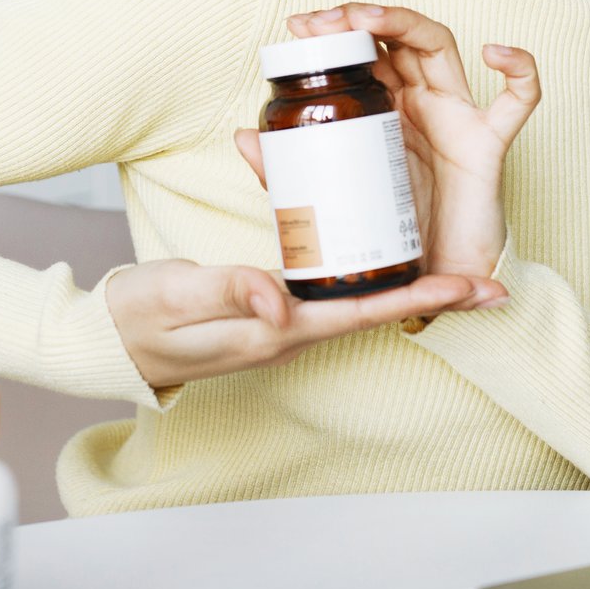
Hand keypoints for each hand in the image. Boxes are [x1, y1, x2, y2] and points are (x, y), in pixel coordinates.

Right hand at [104, 258, 504, 389]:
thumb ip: (230, 292)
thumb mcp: (179, 296)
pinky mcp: (263, 307)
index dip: (423, 297)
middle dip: (432, 294)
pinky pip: (323, 286)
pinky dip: (357, 268)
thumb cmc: (136, 319)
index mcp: (277, 331)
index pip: (366, 313)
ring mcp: (277, 322)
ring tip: (449, 262)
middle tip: (488, 278)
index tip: (474, 287)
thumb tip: (284, 300)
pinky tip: (371, 249)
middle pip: (375, 308)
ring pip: (354, 298)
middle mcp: (287, 330)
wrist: (101, 338)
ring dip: (402, 283)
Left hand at [237, 4, 538, 280]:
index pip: (364, 50)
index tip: (297, 26)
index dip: (335, 29)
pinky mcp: (488, 144)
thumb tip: (240, 137)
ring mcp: (458, 117)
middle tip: (323, 20)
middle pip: (398, 36)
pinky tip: (495, 51)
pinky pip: (520, 99)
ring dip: (406, 21)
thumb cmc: (393, 237)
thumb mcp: (328, 198)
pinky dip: (520, 68)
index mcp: (386, 110)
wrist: (438, 284)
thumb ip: (289, 170)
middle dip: (361, 18)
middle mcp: (422, 103)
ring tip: (369, 18)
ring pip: (441, 46)